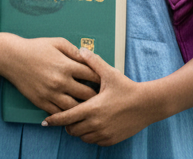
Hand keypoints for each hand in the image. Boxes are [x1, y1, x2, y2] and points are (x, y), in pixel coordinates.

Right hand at [0, 33, 99, 114]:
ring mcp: (51, 93)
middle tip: (103, 98)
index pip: (92, 75)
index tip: (106, 82)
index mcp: (67, 65)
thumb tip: (91, 58)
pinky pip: (60, 114)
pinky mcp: (41, 102)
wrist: (12, 58)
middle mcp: (60, 81)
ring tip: (90, 107)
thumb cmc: (36, 48)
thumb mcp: (58, 43)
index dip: (102, 79)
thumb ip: (76, 51)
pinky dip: (68, 115)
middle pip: (88, 95)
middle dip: (97, 97)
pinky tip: (73, 112)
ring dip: (84, 108)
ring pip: (75, 108)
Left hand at [42, 48, 156, 145]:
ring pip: (82, 136)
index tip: (45, 121)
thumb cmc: (127, 88)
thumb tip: (81, 50)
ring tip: (79, 120)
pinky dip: (90, 135)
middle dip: (66, 124)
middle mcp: (96, 123)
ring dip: (78, 130)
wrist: (147, 105)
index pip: (66, 117)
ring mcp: (104, 133)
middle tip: (66, 116)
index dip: (54, 119)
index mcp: (92, 108)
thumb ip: (93, 62)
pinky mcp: (111, 139)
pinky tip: (92, 125)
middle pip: (71, 129)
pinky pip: (94, 141)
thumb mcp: (109, 73)